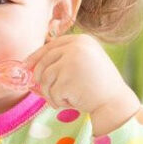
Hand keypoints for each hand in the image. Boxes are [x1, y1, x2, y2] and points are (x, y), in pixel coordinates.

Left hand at [25, 34, 139, 134]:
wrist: (116, 103)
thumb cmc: (98, 86)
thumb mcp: (84, 63)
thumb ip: (63, 58)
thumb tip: (31, 65)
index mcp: (81, 40)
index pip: (51, 46)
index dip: (36, 56)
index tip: (26, 66)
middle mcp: (76, 48)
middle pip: (44, 62)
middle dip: (41, 78)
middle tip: (48, 91)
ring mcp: (71, 62)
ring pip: (44, 78)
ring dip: (51, 93)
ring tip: (68, 97)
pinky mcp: (67, 80)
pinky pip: (52, 92)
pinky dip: (59, 101)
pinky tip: (74, 102)